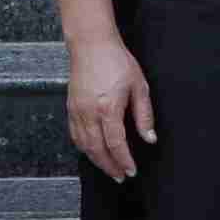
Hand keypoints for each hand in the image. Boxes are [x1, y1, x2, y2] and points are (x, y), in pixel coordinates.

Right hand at [65, 34, 154, 178]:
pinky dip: (84, 148)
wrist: (91, 44)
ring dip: (96, 160)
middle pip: (97, 150)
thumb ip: (144, 115)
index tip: (131, 171)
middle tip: (120, 176)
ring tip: (109, 168)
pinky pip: (75, 135)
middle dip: (110, 166)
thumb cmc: (116, 61)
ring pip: (84, 145)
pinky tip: (93, 151)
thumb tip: (149, 138)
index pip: (116, 144)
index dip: (124, 161)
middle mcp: (89, 112)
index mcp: (108, 107)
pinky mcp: (70, 107)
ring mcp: (77, 110)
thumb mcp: (139, 86)